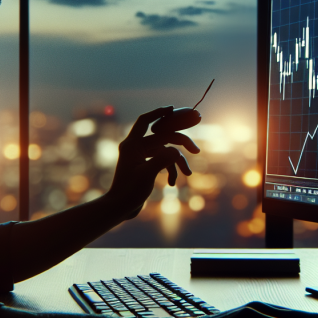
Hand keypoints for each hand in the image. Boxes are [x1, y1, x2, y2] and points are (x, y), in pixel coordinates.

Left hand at [106, 106, 199, 220]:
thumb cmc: (129, 192)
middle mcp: (136, 147)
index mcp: (132, 144)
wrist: (120, 208)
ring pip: (166, 150)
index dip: (159, 113)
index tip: (172, 108)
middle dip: (180, 143)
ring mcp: (141, 156)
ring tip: (188, 174)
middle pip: (163, 137)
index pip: (147, 122)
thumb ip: (162, 160)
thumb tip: (176, 151)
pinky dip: (170, 170)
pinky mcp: (146, 165)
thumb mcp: (147, 175)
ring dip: (178, 162)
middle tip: (196, 150)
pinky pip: (163, 161)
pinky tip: (172, 183)